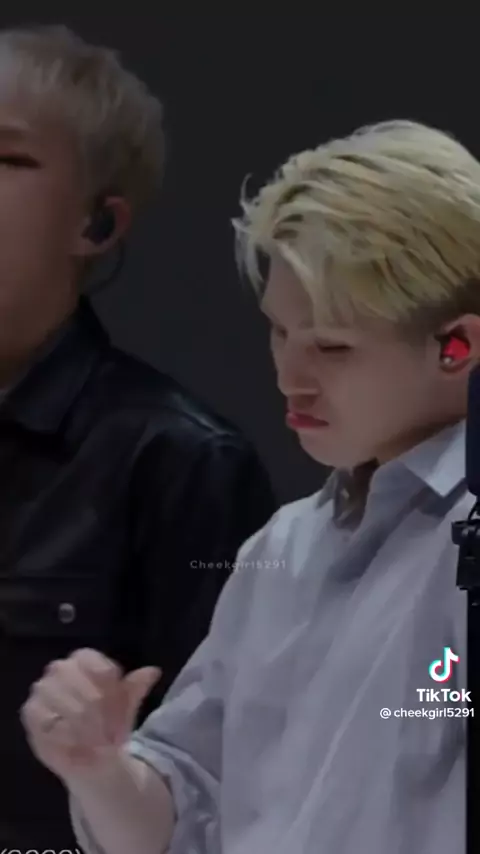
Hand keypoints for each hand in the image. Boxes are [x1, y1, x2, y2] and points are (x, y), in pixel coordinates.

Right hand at [20, 648, 159, 783]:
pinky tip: (78, 746)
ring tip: (98, 743)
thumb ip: (136, 688)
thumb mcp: (127, 704)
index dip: (115, 695)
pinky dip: (66, 736)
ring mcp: (42, 689)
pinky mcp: (30, 712)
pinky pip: (47, 721)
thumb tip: (153, 671)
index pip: (102, 669)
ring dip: (86, 727)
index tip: (124, 715)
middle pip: (85, 688)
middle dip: (102, 715)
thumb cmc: (110, 721)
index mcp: (85, 658)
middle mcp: (60, 668)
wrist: (92, 753)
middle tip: (113, 736)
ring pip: (66, 703)